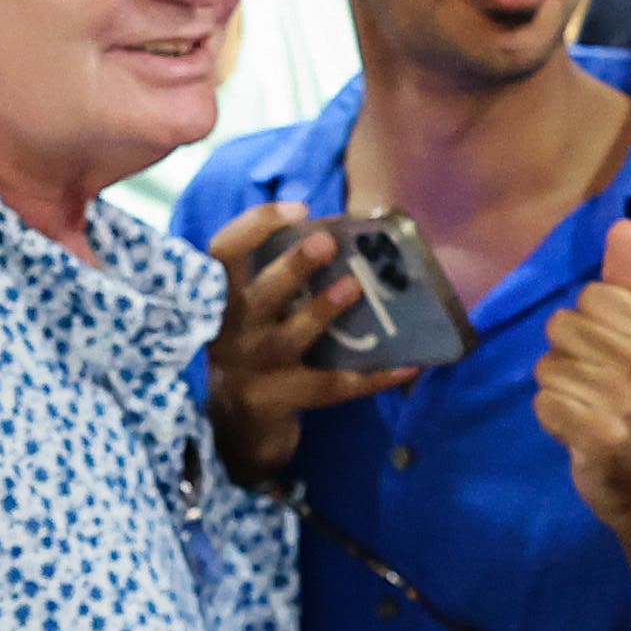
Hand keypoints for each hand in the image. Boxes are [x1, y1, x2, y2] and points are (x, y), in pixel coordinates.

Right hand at [203, 203, 417, 487]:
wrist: (236, 421)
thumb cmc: (254, 345)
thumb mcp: (248, 309)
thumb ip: (277, 275)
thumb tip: (344, 232)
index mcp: (222, 298)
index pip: (224, 251)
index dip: (257, 225)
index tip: (299, 208)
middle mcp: (231, 331)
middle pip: (258, 294)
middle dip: (293, 265)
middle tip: (328, 242)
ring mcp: (254, 369)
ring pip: (289, 338)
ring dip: (321, 311)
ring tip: (354, 288)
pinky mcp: (279, 401)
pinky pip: (330, 387)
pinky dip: (371, 378)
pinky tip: (408, 367)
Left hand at [534, 219, 630, 545]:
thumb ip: (630, 285)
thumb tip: (623, 223)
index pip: (593, 296)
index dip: (588, 324)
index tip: (610, 356)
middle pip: (563, 327)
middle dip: (567, 357)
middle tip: (596, 387)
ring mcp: (630, 405)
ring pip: (549, 366)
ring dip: (557, 390)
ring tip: (587, 409)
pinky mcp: (602, 438)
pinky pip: (545, 403)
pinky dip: (551, 418)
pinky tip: (577, 431)